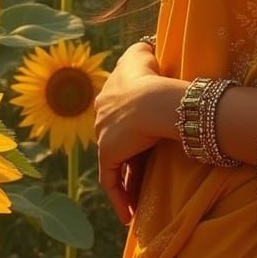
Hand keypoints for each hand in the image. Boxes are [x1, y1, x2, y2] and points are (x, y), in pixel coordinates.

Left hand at [94, 41, 163, 224]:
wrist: (154, 98)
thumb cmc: (155, 73)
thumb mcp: (144, 52)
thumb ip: (142, 49)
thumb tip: (147, 44)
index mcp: (109, 91)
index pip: (117, 109)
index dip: (130, 120)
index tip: (142, 131)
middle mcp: (101, 112)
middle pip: (114, 134)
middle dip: (126, 148)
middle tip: (142, 162)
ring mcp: (103, 133)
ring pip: (115, 159)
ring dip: (125, 177)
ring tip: (139, 193)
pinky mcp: (108, 153)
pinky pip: (111, 181)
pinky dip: (119, 198)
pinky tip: (128, 213)